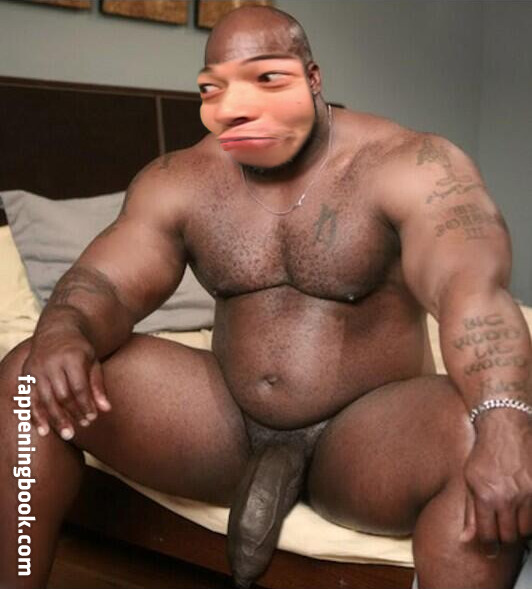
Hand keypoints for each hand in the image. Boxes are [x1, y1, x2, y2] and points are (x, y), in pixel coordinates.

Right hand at [22, 327, 111, 439]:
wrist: (57, 331)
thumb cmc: (80, 350)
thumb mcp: (93, 362)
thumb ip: (98, 385)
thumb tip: (107, 410)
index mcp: (71, 357)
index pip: (79, 387)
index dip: (85, 404)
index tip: (92, 418)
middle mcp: (51, 363)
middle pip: (61, 395)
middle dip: (72, 414)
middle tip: (81, 428)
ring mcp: (37, 369)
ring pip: (45, 400)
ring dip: (56, 419)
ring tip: (68, 434)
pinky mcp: (27, 374)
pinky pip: (29, 399)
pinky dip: (36, 416)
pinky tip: (45, 430)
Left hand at [461, 412, 531, 555]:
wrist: (504, 428)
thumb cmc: (484, 453)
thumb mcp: (469, 480)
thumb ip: (469, 512)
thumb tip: (465, 539)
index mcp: (485, 496)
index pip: (488, 536)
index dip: (488, 542)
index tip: (489, 542)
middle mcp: (507, 497)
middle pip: (509, 536)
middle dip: (503, 535)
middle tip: (500, 525)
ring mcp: (527, 493)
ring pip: (526, 529)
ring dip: (519, 525)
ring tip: (511, 512)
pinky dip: (530, 515)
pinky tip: (522, 505)